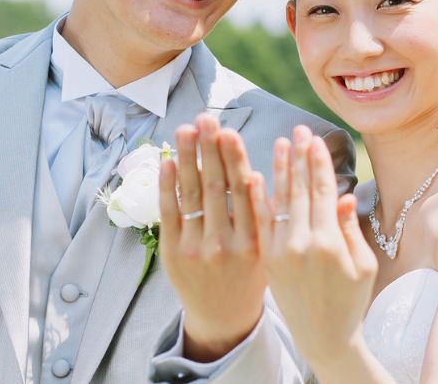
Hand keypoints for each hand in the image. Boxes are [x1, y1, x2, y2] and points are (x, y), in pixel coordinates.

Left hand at [158, 114, 265, 361]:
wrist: (225, 319)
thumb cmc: (252, 277)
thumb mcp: (269, 250)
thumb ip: (267, 214)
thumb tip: (263, 171)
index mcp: (254, 243)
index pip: (243, 192)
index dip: (235, 159)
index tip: (230, 131)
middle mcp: (224, 246)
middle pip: (216, 187)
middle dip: (210, 149)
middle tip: (206, 119)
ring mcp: (196, 249)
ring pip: (191, 195)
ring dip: (187, 158)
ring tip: (186, 129)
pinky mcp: (173, 254)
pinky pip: (170, 213)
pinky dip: (168, 185)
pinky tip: (169, 160)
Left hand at [250, 125, 377, 368]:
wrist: (321, 338)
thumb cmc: (350, 302)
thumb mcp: (363, 267)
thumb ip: (350, 229)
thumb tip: (341, 195)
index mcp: (330, 244)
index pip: (322, 191)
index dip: (318, 162)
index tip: (315, 139)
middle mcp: (301, 245)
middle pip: (298, 190)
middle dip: (298, 157)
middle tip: (297, 130)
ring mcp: (280, 252)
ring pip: (277, 201)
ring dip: (277, 170)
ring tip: (278, 143)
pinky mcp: (266, 260)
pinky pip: (261, 222)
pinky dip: (258, 198)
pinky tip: (256, 175)